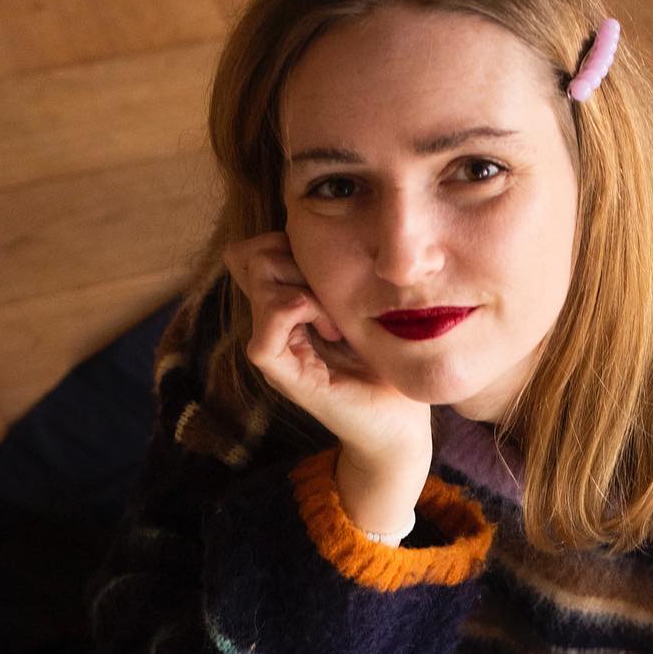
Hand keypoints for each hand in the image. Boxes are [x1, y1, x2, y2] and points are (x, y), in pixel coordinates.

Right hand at [223, 233, 431, 530]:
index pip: (253, 251)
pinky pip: (265, 330)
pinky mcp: (283, 377)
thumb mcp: (362, 304)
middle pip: (250, 257)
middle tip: (334, 295)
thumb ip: (335, 274)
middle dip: (294, 258)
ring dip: (303, 286)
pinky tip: (330, 330)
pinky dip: (298, 313)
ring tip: (336, 319)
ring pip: (257, 282)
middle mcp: (271, 327)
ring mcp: (274, 352)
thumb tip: (320, 228)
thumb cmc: (389, 365)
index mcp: (284, 309)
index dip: (284, 243)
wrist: (402, 425)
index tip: (331, 268)